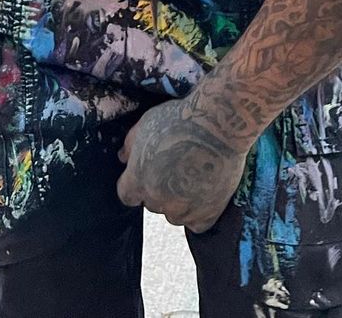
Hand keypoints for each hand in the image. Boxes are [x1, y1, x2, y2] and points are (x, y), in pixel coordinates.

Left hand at [116, 99, 247, 232]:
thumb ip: (130, 145)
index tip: (145, 175)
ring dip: (179, 202)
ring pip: (174, 214)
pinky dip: (200, 211)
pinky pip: (197, 222)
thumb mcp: (147, 122)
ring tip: (192, 177)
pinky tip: (205, 191)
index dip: (135, 184)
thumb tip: (123, 157)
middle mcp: (157, 199)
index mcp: (138, 179)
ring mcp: (182, 210)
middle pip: (152, 203)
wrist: (217, 126)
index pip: (127, 194)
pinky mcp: (206, 214)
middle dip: (159, 188)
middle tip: (175, 168)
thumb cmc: (182, 120)